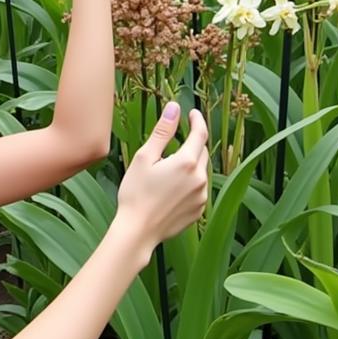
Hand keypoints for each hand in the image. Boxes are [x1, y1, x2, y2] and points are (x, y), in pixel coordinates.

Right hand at [115, 103, 208, 249]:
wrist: (138, 230)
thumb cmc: (136, 193)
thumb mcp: (145, 158)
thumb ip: (162, 132)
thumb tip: (174, 108)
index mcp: (186, 162)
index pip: (200, 133)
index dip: (197, 121)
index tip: (192, 113)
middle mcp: (200, 178)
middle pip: (201, 152)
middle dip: (192, 143)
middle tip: (174, 143)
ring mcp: (201, 196)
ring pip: (200, 172)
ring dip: (190, 165)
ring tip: (167, 170)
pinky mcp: (198, 210)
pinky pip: (198, 189)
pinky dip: (189, 183)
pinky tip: (170, 189)